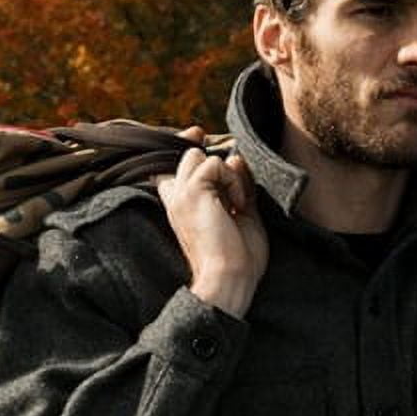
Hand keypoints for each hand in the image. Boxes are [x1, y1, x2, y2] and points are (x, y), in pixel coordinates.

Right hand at [156, 127, 268, 318]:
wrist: (231, 278)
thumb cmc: (239, 256)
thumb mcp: (242, 213)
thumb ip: (237, 185)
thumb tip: (236, 157)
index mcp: (182, 204)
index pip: (174, 163)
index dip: (189, 146)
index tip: (200, 137)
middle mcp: (175, 197)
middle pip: (189, 154)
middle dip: (215, 161)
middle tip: (234, 193)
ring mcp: (180, 194)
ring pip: (198, 154)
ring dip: (226, 173)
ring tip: (234, 203)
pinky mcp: (191, 193)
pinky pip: (215, 164)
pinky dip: (233, 181)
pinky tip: (235, 206)